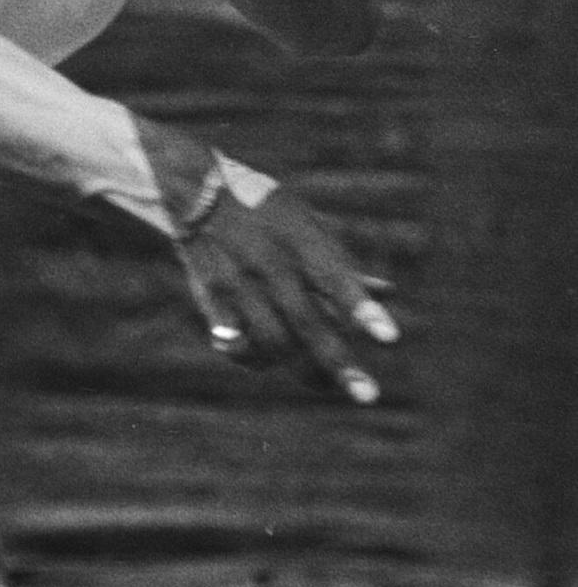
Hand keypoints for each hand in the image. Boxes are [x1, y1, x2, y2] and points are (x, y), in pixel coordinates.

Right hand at [177, 179, 398, 403]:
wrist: (196, 190)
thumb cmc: (265, 209)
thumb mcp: (305, 222)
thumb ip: (340, 262)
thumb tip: (388, 294)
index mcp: (298, 237)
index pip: (336, 276)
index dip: (362, 308)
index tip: (391, 338)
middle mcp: (269, 261)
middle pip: (307, 321)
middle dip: (339, 362)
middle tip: (368, 396)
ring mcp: (238, 282)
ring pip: (273, 341)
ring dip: (303, 369)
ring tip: (325, 384)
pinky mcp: (211, 297)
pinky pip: (236, 344)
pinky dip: (256, 359)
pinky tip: (269, 359)